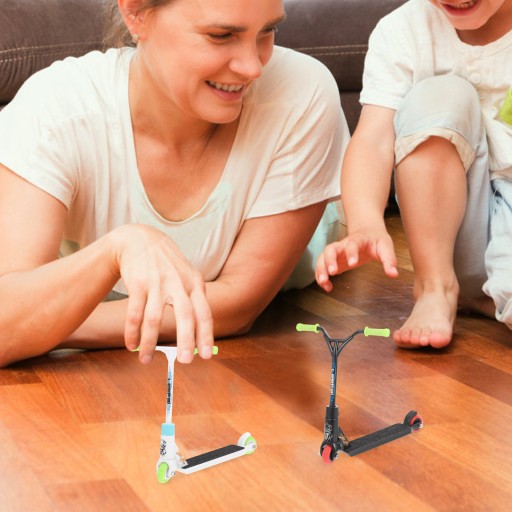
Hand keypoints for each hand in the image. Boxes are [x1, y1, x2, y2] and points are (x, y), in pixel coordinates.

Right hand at [109, 225, 212, 364]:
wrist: (140, 239)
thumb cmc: (168, 264)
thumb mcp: (188, 275)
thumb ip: (195, 299)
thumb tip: (202, 333)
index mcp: (195, 283)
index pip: (204, 313)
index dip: (206, 335)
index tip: (206, 356)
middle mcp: (178, 283)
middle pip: (185, 315)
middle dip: (186, 340)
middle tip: (185, 362)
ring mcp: (157, 282)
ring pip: (154, 319)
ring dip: (150, 343)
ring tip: (146, 360)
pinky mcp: (138, 283)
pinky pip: (134, 313)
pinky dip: (132, 332)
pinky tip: (132, 345)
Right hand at [315, 229, 397, 291]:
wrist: (367, 232)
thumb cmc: (376, 240)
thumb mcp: (386, 246)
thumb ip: (389, 260)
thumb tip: (394, 274)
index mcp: (357, 240)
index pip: (352, 244)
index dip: (351, 253)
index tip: (352, 264)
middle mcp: (342, 245)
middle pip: (330, 249)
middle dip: (329, 260)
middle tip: (332, 272)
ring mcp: (336, 252)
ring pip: (322, 257)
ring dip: (320, 269)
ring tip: (324, 282)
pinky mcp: (333, 260)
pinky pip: (322, 267)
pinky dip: (321, 276)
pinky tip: (328, 287)